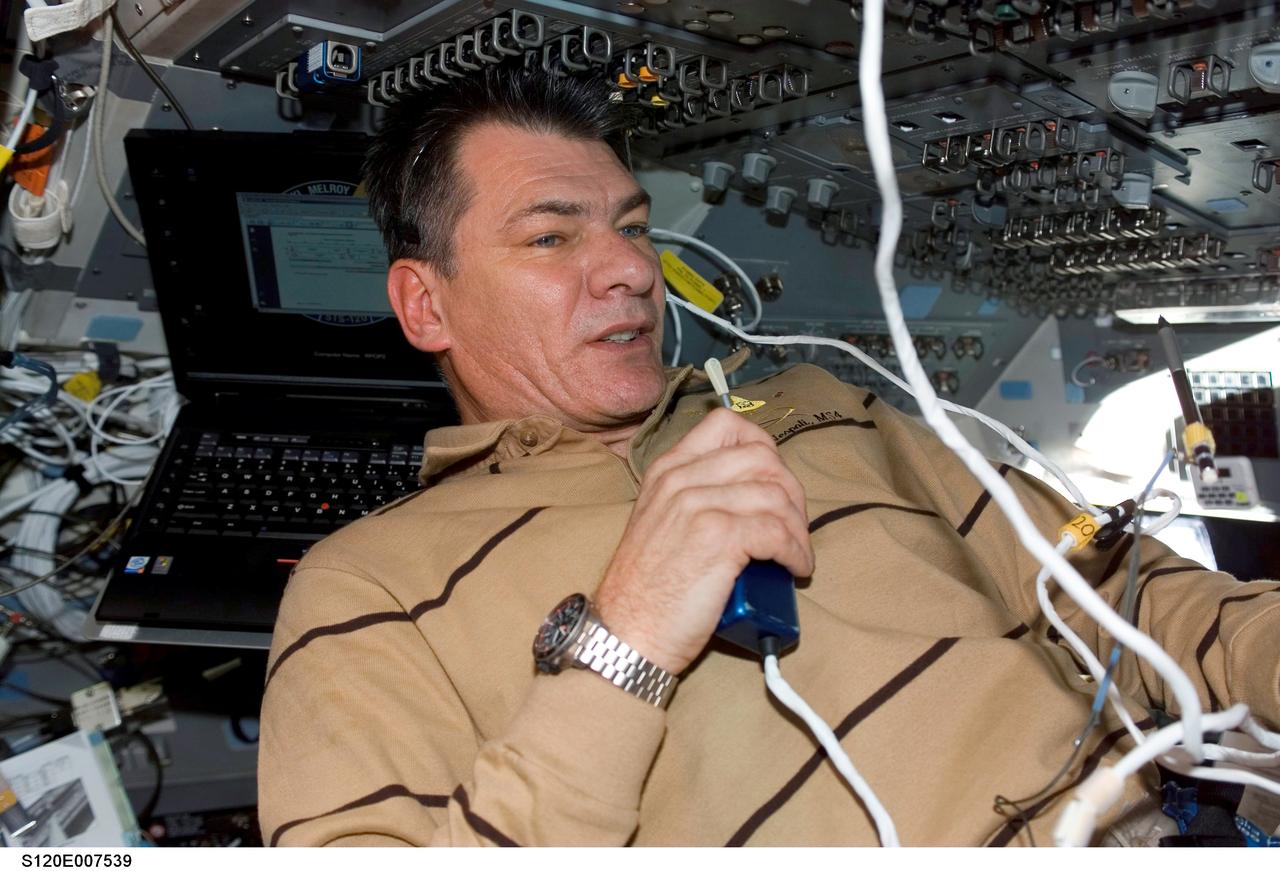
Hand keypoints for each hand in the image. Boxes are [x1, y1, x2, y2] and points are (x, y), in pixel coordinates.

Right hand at [595, 407, 813, 673]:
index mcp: (667, 470)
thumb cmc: (646, 590)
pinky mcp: (719, 537)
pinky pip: (778, 531)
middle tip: (793, 526)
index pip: (726, 426)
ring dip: (799, 528)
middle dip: (790, 492)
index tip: (773, 481)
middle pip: (762, 458)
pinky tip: (795, 568)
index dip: (763, 448)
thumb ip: (691, 498)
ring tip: (797, 555)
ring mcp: (699, 505)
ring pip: (776, 495)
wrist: (626, 631)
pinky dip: (797, 551)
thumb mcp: (658, 523)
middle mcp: (681, 479)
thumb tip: (750, 497)